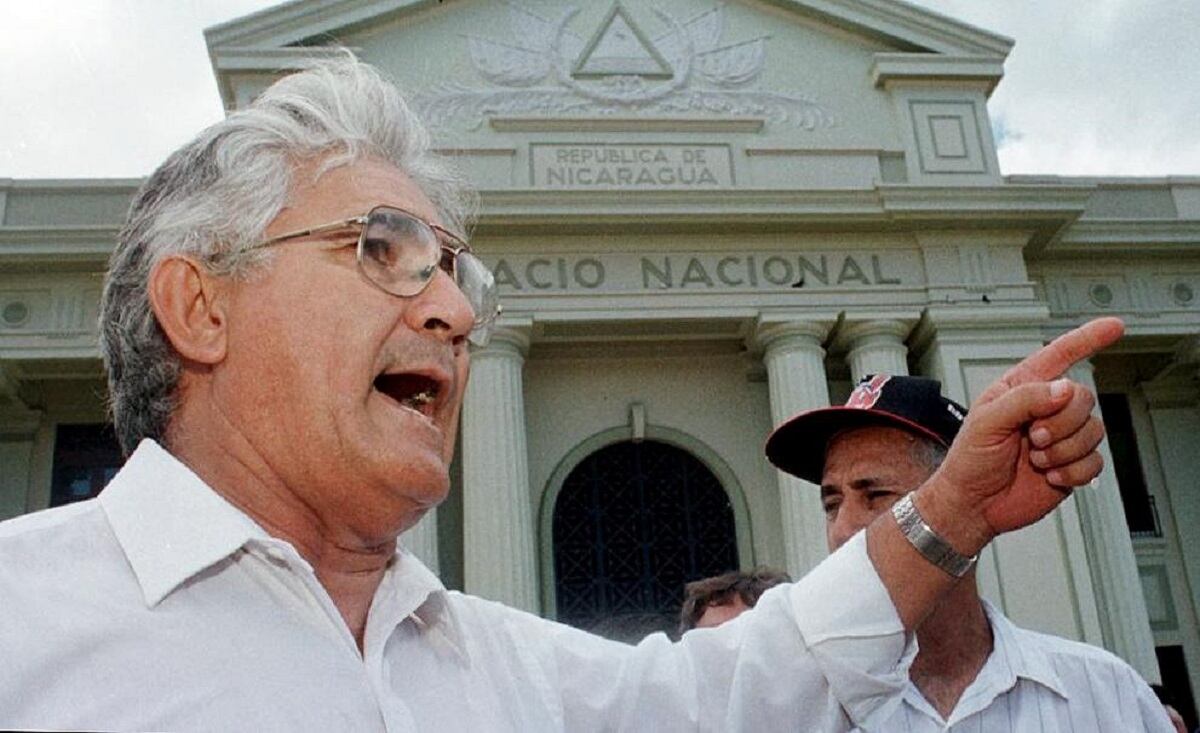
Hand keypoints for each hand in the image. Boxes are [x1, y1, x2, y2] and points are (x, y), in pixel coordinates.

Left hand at [917, 317, 1123, 553]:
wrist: (974, 504)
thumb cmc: (969, 460)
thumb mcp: (986, 421)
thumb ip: (1025, 399)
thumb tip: (1064, 388)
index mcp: (1022, 389)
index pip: (1059, 356)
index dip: (1087, 339)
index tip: (1114, 326)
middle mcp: (1046, 409)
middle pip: (1083, 398)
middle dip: (1060, 422)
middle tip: (1032, 438)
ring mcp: (1061, 437)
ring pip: (1094, 431)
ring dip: (1063, 450)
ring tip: (1035, 459)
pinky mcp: (1072, 465)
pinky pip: (1095, 462)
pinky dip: (1072, 472)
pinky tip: (1048, 476)